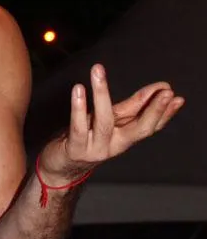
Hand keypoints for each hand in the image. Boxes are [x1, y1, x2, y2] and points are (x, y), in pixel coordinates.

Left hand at [39, 63, 183, 183]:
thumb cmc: (87, 138)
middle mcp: (115, 145)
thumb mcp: (111, 121)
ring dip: (102, 94)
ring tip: (98, 71)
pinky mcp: (76, 149)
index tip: (177, 97)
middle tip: (165, 92)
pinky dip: (78, 107)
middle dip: (154, 110)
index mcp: (126, 138)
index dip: (165, 113)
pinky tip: (78, 89)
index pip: (151, 126)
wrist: (62, 167)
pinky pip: (78, 127)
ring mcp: (96, 148)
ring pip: (104, 121)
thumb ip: (132, 107)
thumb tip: (157, 90)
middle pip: (139, 129)